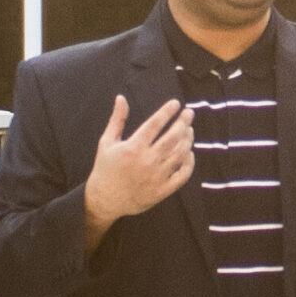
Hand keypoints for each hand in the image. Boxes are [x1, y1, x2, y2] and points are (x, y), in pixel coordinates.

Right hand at [83, 95, 193, 249]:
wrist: (106, 199)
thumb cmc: (106, 168)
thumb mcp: (107, 142)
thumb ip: (117, 119)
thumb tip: (121, 97)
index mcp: (133, 147)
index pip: (155, 124)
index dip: (167, 112)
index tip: (176, 103)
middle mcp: (147, 160)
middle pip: (172, 137)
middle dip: (183, 122)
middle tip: (189, 112)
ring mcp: (157, 175)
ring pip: (180, 154)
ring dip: (188, 140)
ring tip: (189, 129)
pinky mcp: (164, 189)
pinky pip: (183, 174)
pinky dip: (189, 162)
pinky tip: (189, 153)